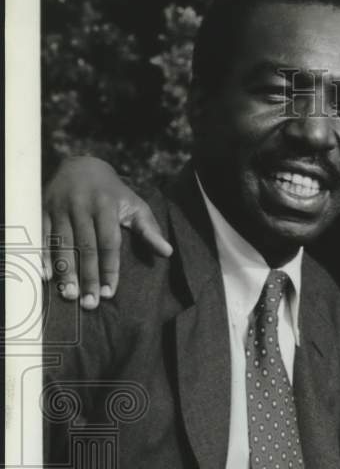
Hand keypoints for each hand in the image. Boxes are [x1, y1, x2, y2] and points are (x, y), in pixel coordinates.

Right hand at [42, 156, 170, 308]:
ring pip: (62, 244)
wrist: (81, 164)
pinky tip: (46, 277)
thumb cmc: (113, 193)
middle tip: (90, 303)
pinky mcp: (43, 209)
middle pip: (85, 247)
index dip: (109, 269)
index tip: (110, 293)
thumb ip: (149, 229)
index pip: (109, 243)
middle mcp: (81, 206)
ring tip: (70, 296)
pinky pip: (42, 235)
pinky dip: (43, 256)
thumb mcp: (135, 206)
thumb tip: (168, 252)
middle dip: (88, 277)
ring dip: (65, 272)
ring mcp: (60, 207)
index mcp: (106, 206)